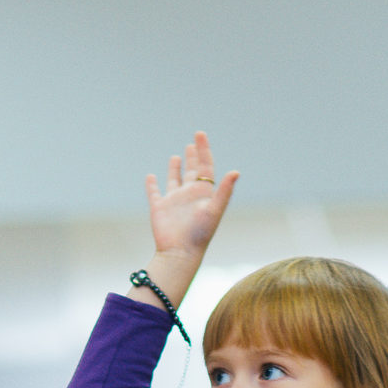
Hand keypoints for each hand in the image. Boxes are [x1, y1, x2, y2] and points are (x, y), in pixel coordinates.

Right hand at [146, 131, 238, 264]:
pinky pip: (154, 193)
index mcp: (204, 193)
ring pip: (175, 180)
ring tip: (177, 156)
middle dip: (194, 156)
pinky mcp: (159, 208)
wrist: (181, 252)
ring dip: (176, 168)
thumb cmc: (200, 233)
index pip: (205, 167)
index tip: (200, 135)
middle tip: (194, 141)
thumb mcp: (214, 209)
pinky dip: (151, 184)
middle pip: (193, 171)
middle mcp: (190, 195)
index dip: (204, 150)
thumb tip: (236, 171)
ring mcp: (174, 201)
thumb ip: (224, 190)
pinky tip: (151, 176)